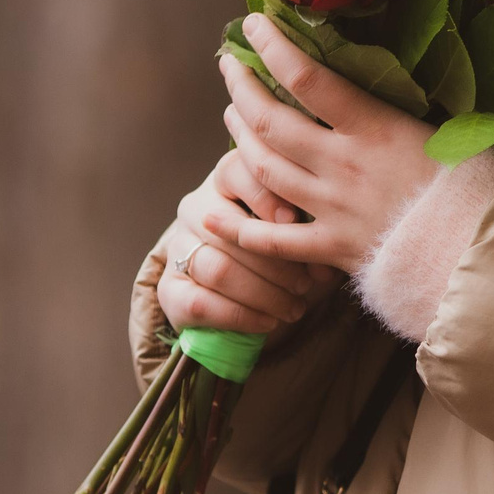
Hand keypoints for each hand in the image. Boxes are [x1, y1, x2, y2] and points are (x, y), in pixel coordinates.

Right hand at [156, 155, 339, 336]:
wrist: (243, 290)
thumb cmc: (280, 246)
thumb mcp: (296, 227)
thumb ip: (306, 226)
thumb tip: (324, 258)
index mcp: (226, 179)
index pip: (238, 172)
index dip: (266, 198)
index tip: (294, 223)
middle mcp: (196, 208)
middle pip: (230, 230)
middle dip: (275, 262)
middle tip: (306, 284)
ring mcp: (178, 247)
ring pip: (217, 269)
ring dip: (262, 293)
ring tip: (294, 307)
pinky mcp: (169, 288)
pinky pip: (201, 304)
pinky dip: (241, 316)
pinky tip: (268, 321)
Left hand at [211, 11, 446, 278]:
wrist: (477, 252)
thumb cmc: (472, 184)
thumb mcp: (447, 129)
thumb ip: (405, 106)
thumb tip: (385, 72)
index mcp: (374, 128)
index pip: (308, 79)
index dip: (273, 49)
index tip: (254, 27)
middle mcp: (342, 165)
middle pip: (271, 122)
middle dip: (243, 89)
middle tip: (230, 67)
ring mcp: (332, 209)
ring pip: (264, 170)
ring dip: (239, 139)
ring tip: (232, 115)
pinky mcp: (330, 248)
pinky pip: (272, 240)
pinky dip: (239, 227)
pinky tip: (211, 215)